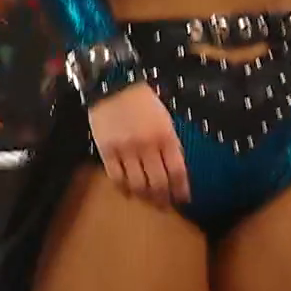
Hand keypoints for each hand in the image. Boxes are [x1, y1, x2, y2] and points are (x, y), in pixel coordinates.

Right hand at [87, 82, 189, 208]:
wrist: (114, 85)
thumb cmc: (144, 101)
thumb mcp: (165, 118)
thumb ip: (170, 143)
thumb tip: (175, 169)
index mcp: (165, 136)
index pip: (177, 171)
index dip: (182, 189)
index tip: (184, 199)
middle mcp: (147, 147)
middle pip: (158, 183)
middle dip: (164, 198)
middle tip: (165, 205)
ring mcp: (125, 151)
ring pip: (137, 184)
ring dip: (145, 197)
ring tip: (148, 200)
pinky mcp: (106, 151)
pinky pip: (116, 178)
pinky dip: (124, 189)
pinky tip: (128, 192)